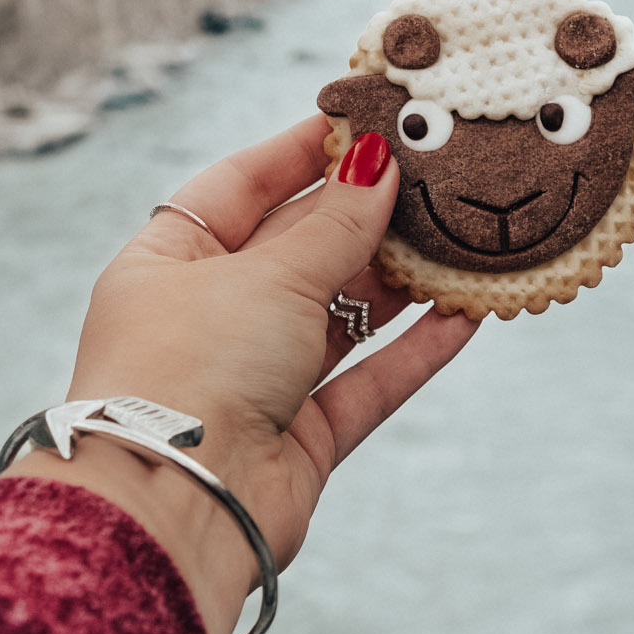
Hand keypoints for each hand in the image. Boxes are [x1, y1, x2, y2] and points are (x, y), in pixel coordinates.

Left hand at [8, 115, 479, 633]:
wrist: (175, 511)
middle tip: (433, 173)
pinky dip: (414, 351)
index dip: (300, 153)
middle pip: (297, 249)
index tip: (363, 121)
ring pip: (340, 316)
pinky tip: (466, 315)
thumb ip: (335, 224)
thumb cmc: (192, 371)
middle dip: (364, 215)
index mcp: (167, 264)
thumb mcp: (268, 276)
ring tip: (461, 236)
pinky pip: (366, 382)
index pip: (239, 186)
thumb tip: (378, 165)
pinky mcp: (298, 438)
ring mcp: (254, 380)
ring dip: (399, 280)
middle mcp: (208, 318)